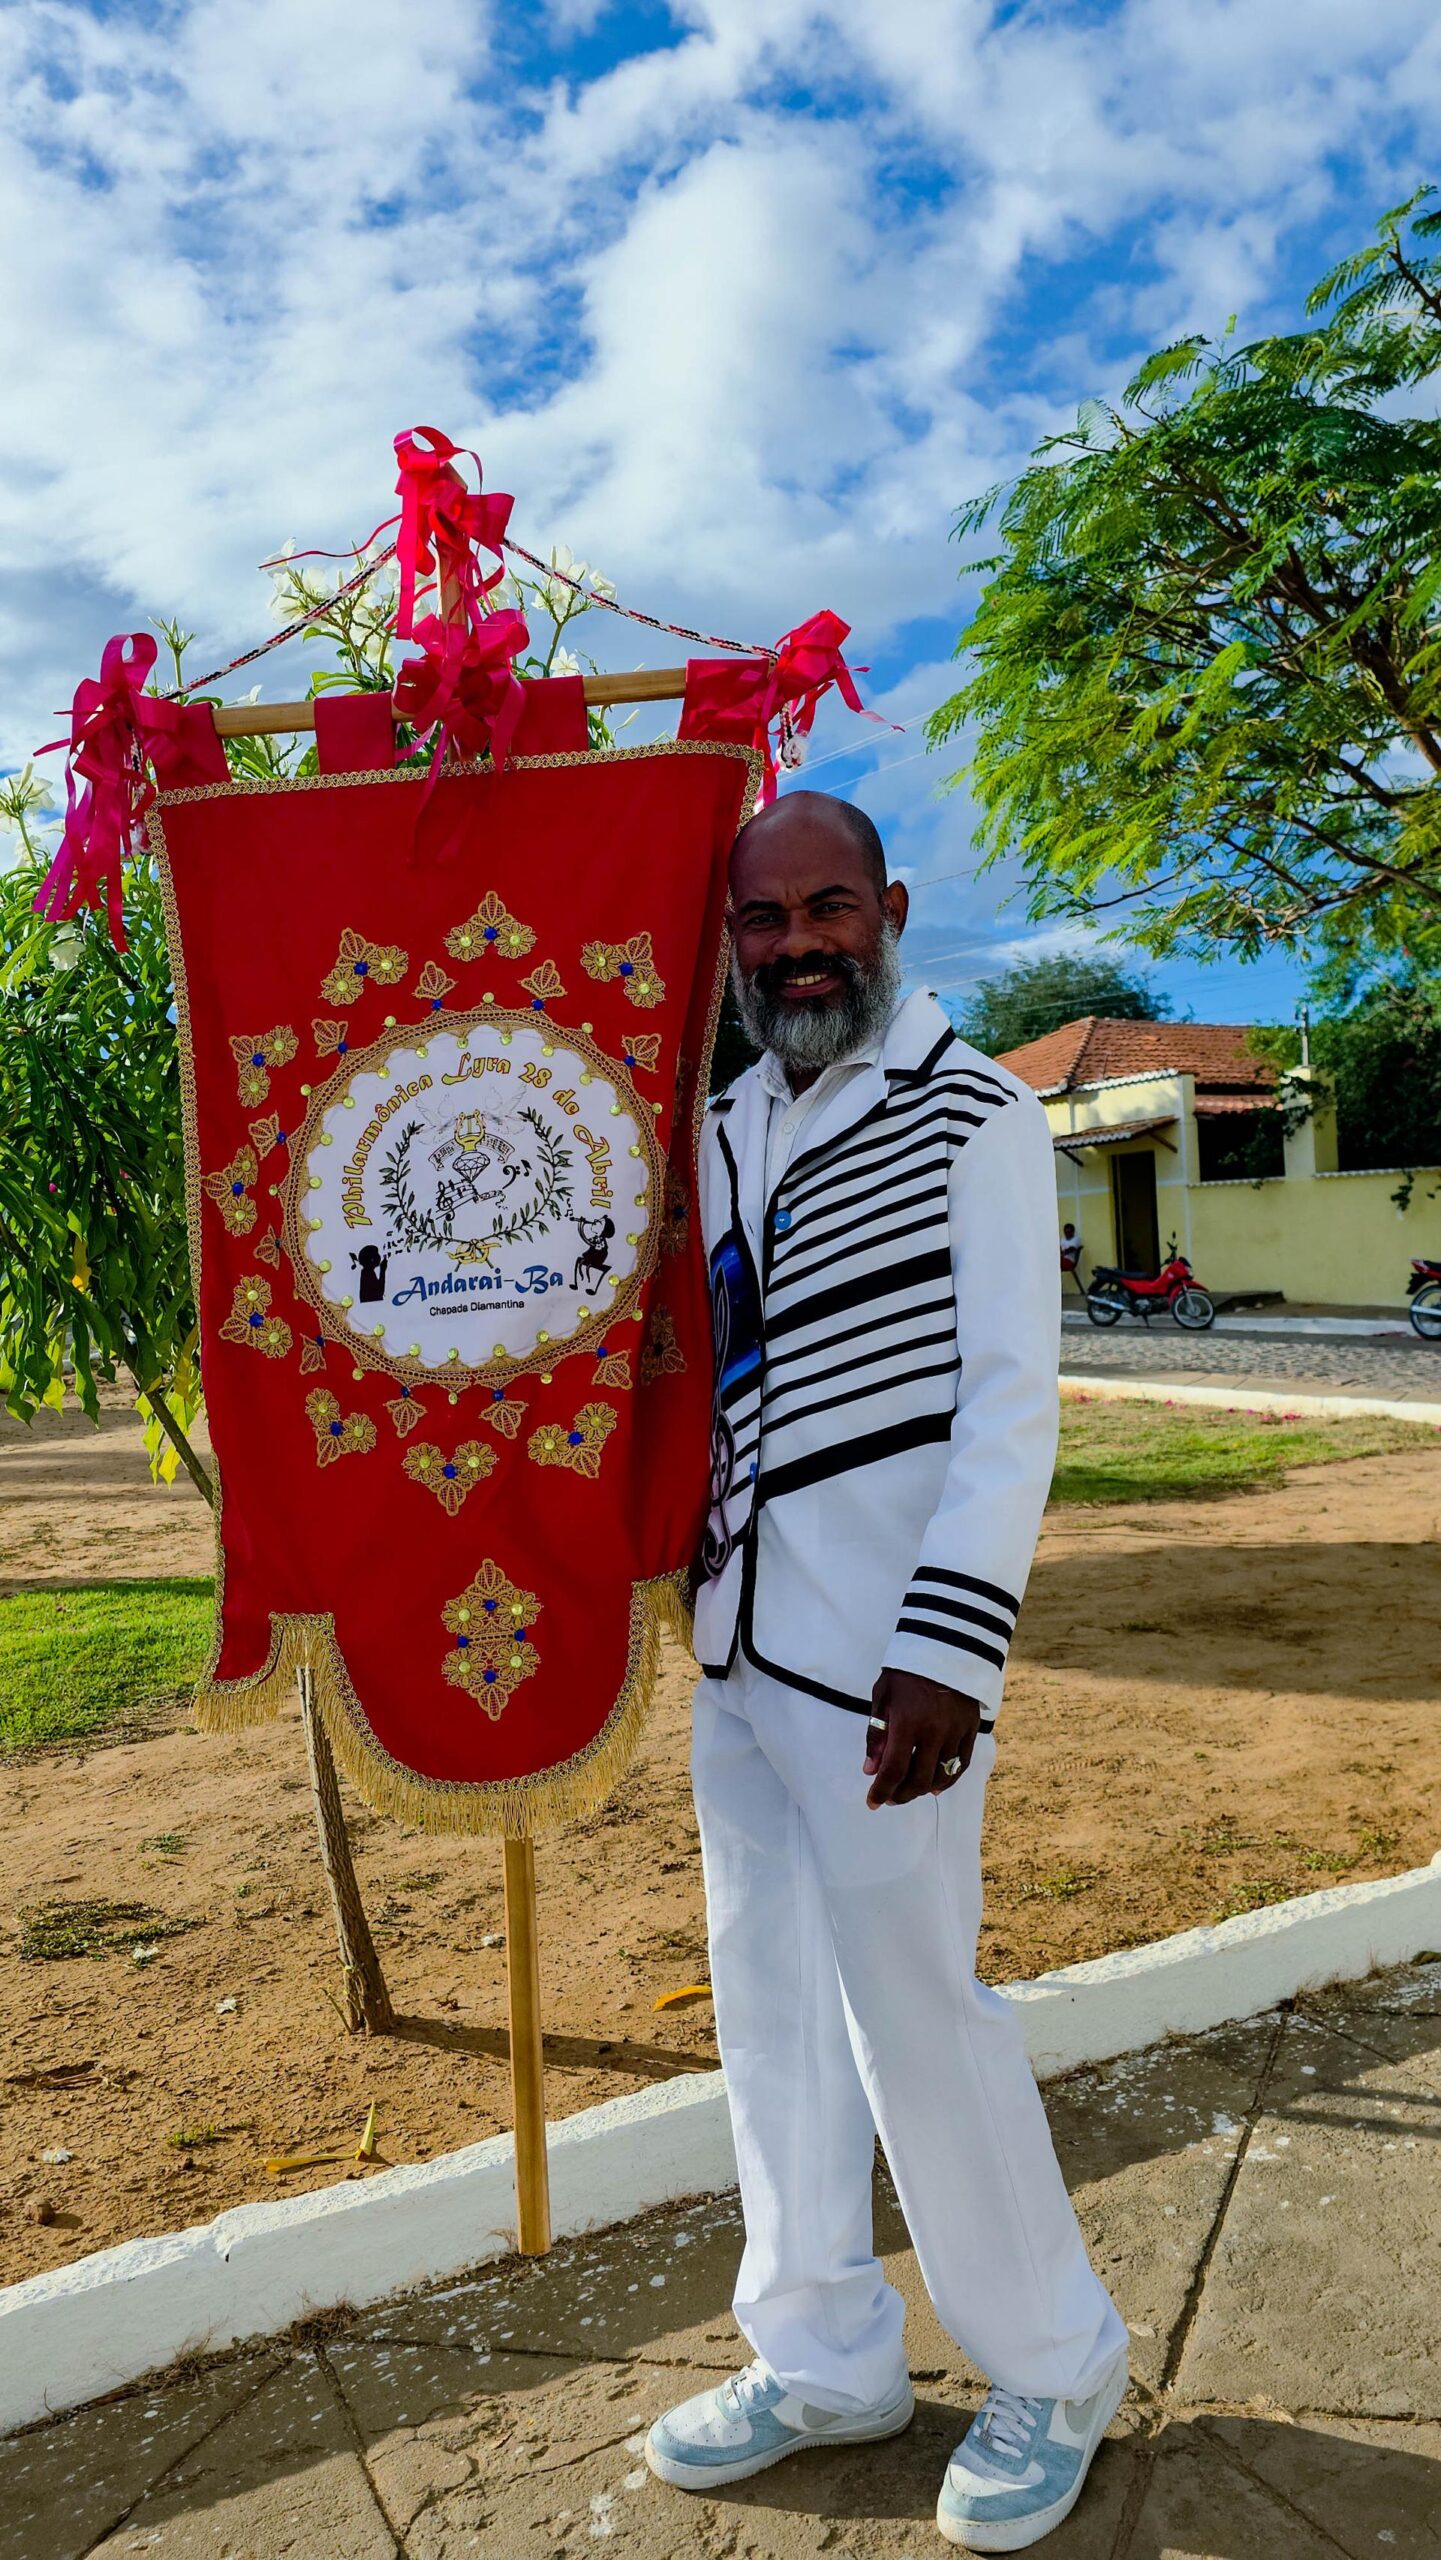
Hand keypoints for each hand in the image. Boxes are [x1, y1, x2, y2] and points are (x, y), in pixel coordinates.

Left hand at [863, 1670, 981, 1808]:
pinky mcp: (970, 1729)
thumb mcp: (883, 1695)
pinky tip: (936, 1786)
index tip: (872, 1802)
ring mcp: (955, 1732)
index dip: (881, 1791)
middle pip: (919, 1780)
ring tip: (909, 1790)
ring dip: (923, 1789)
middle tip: (890, 1797)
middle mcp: (934, 1732)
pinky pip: (961, 1764)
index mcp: (908, 1723)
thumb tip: (870, 1770)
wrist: (945, 1646)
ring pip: (941, 1776)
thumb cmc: (907, 1671)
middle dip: (901, 1795)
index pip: (893, 1770)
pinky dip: (948, 1780)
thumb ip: (877, 1734)